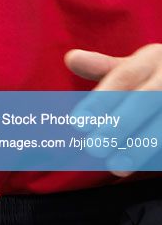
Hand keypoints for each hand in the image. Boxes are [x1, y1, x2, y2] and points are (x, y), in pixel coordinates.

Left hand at [66, 44, 161, 175]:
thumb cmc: (161, 75)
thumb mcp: (139, 65)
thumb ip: (106, 68)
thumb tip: (71, 59)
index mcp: (154, 57)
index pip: (124, 76)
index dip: (101, 99)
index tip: (77, 123)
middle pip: (147, 98)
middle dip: (119, 124)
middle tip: (93, 148)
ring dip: (142, 145)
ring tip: (116, 166)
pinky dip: (159, 153)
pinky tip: (147, 165)